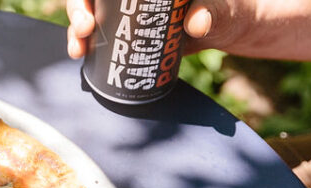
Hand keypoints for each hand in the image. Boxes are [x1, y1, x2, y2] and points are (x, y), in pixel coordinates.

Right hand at [65, 0, 217, 58]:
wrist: (233, 30)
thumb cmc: (231, 10)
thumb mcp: (222, 8)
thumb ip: (212, 12)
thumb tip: (195, 24)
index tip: (90, 9)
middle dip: (79, 10)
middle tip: (84, 29)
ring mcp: (129, 14)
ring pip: (92, 17)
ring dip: (77, 31)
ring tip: (78, 50)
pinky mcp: (130, 35)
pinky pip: (101, 38)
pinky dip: (87, 46)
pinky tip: (80, 56)